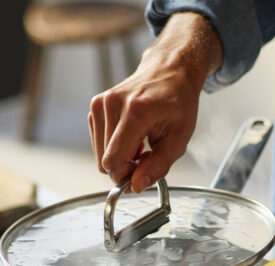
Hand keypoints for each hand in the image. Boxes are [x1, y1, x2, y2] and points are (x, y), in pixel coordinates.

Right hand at [89, 13, 220, 192]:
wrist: (171, 70)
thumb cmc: (178, 101)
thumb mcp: (178, 139)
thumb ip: (158, 166)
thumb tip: (136, 186)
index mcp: (135, 111)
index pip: (113, 160)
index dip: (124, 177)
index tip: (139, 179)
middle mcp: (112, 104)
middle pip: (105, 160)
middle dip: (124, 168)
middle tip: (145, 158)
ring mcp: (101, 103)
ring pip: (101, 154)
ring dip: (120, 157)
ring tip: (140, 145)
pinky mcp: (96, 106)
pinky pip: (99, 142)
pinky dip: (114, 146)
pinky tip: (131, 137)